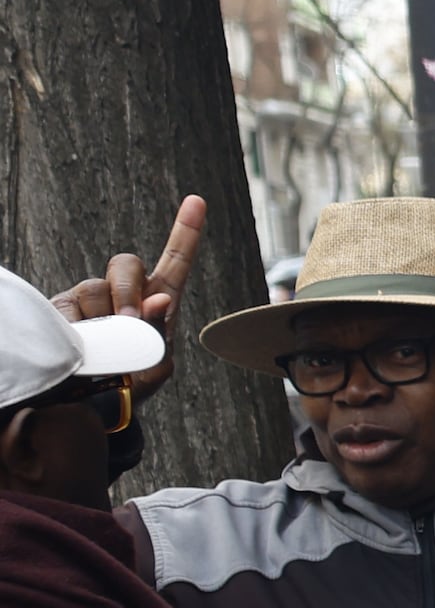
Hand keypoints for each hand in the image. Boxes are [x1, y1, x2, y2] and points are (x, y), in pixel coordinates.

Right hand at [62, 194, 208, 386]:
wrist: (92, 406)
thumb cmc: (129, 384)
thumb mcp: (154, 365)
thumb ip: (159, 333)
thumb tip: (158, 300)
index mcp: (158, 302)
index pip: (174, 262)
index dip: (186, 232)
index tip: (198, 201)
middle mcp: (123, 293)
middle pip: (126, 264)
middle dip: (128, 289)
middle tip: (129, 321)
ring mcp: (91, 299)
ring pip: (95, 287)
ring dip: (103, 316)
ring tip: (106, 346)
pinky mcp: (63, 309)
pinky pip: (69, 306)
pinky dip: (79, 326)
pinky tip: (83, 344)